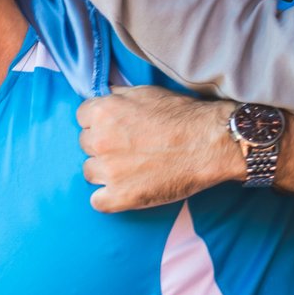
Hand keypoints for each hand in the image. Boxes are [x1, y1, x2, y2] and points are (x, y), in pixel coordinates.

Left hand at [76, 88, 244, 212]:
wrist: (210, 143)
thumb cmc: (183, 116)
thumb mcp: (147, 93)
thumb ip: (119, 96)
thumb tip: (106, 95)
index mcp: (103, 112)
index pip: (83, 117)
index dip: (100, 123)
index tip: (115, 128)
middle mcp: (100, 140)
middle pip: (86, 145)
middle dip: (103, 146)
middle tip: (128, 148)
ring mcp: (108, 170)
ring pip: (90, 172)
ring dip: (105, 171)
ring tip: (131, 169)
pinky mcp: (120, 197)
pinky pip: (97, 201)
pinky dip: (109, 198)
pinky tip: (126, 190)